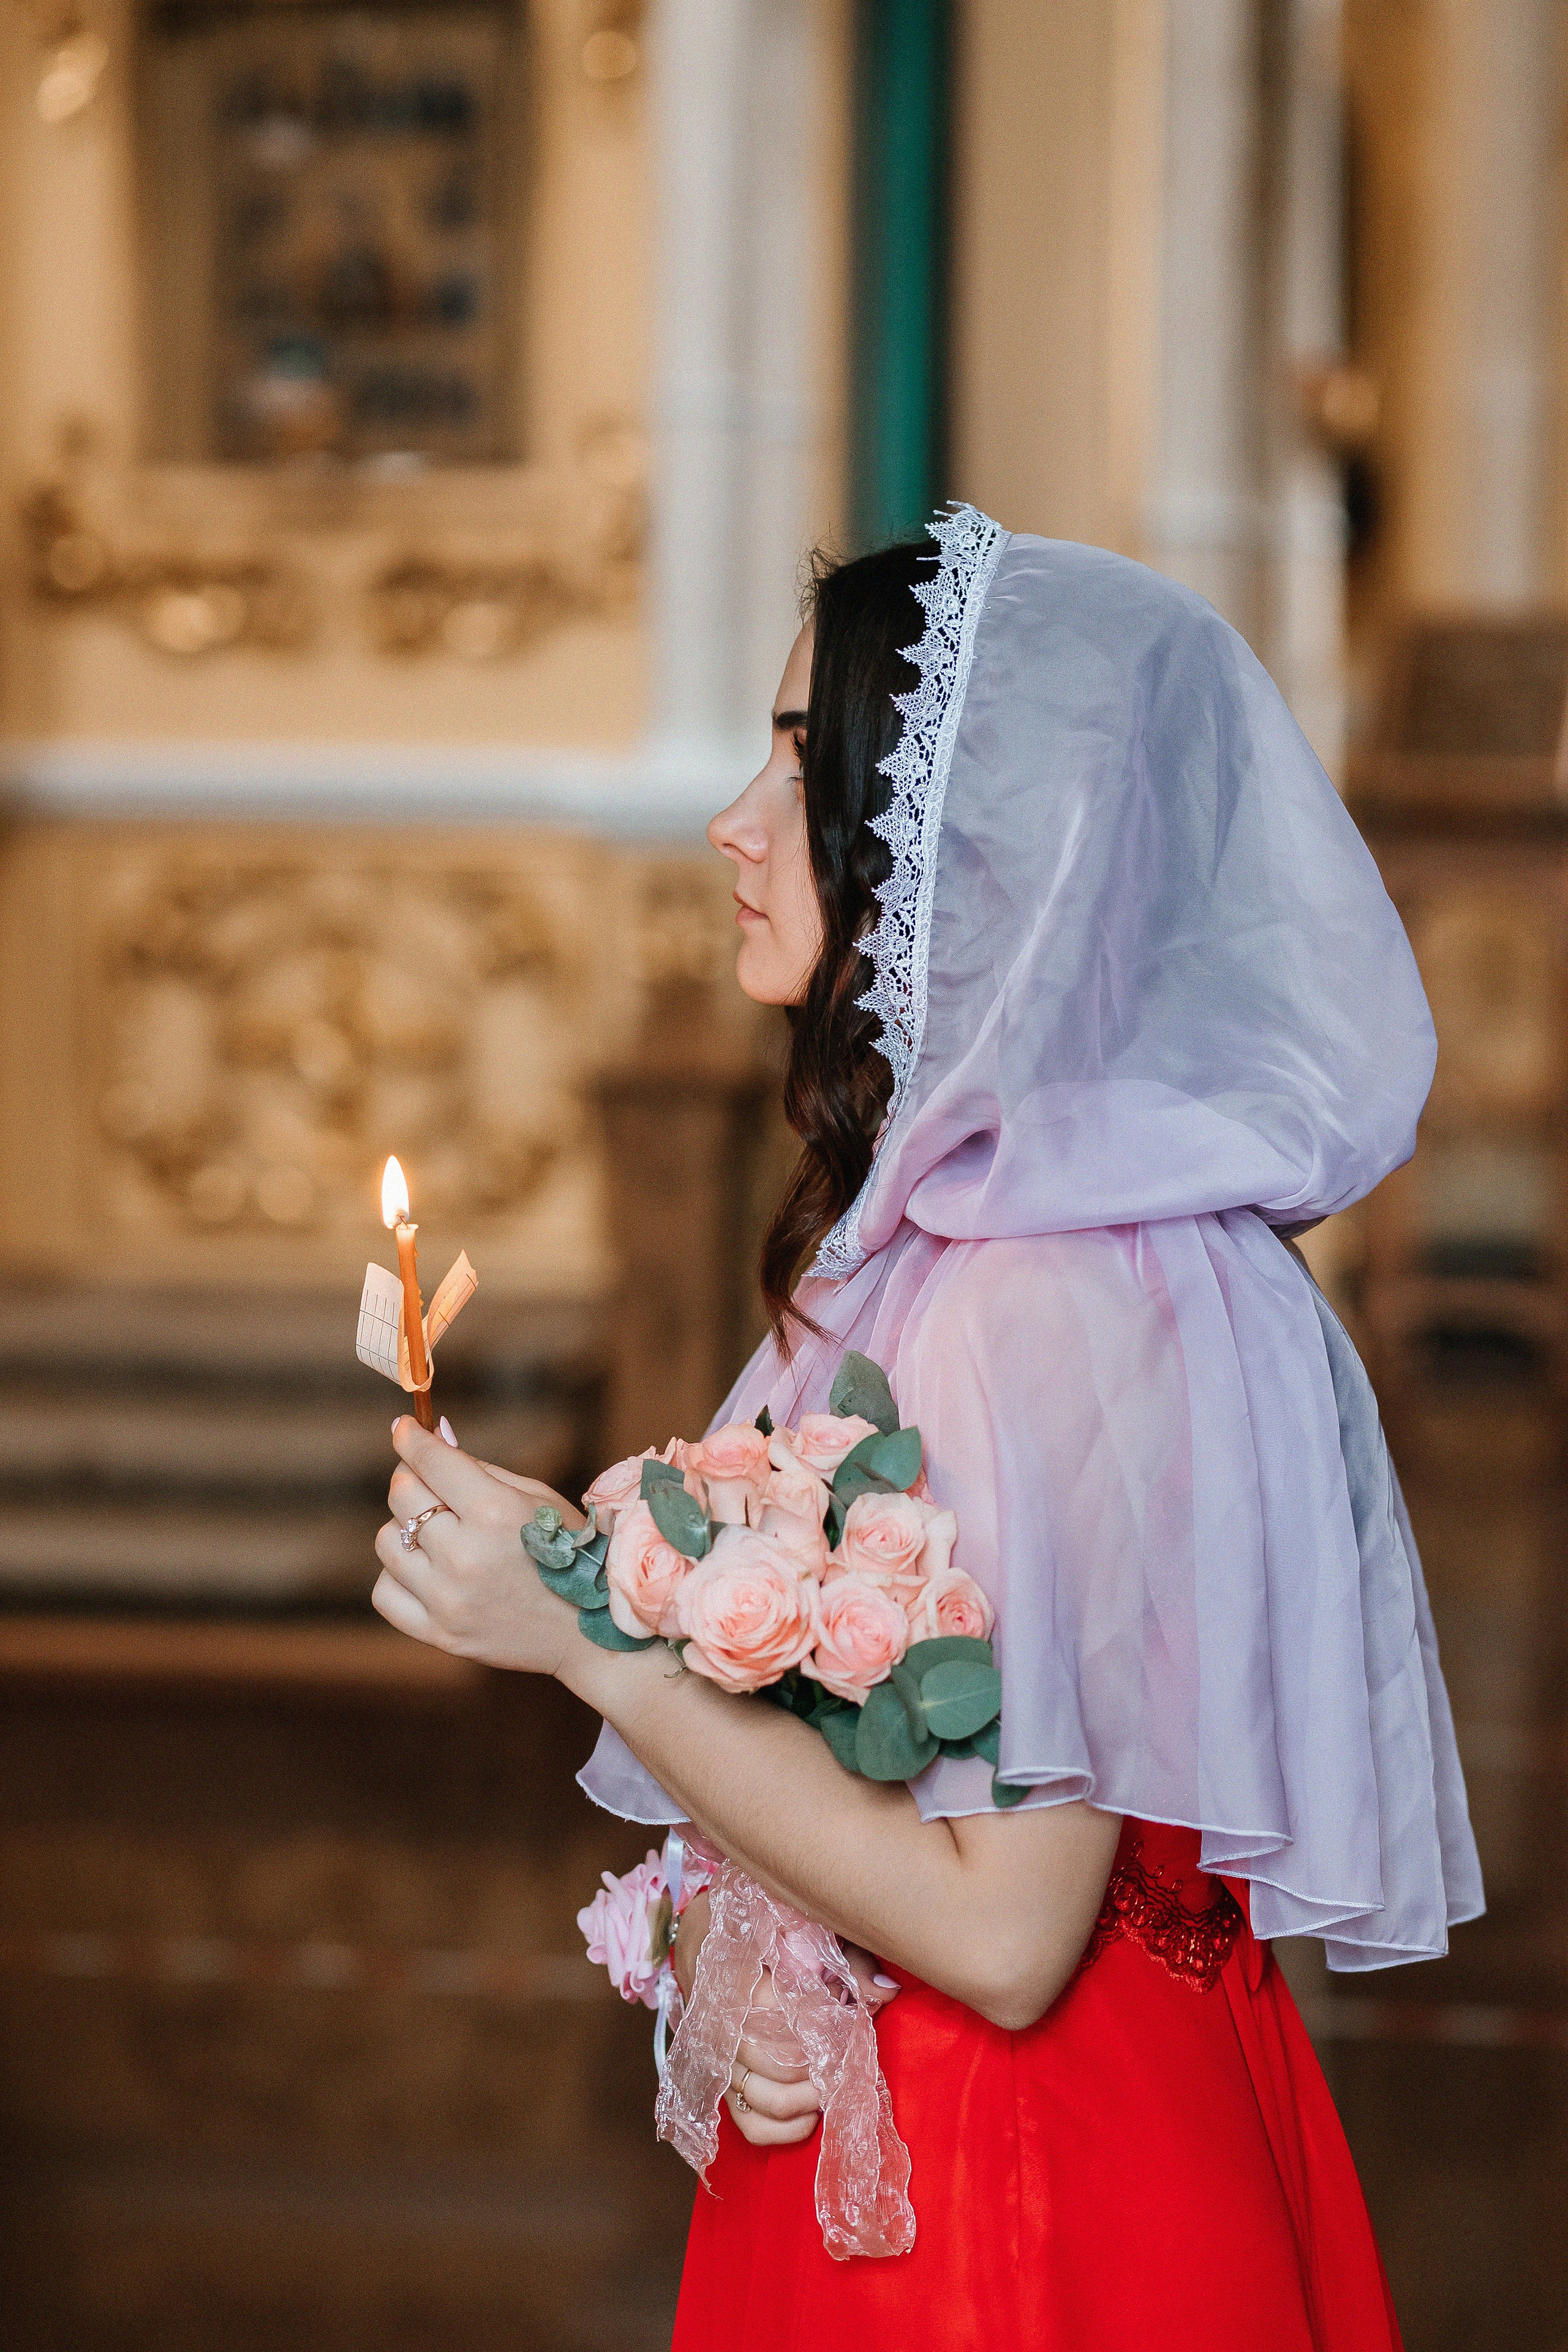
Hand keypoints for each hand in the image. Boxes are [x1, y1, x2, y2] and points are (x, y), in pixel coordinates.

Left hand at [372, 1416, 583, 1672]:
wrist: (591, 1630)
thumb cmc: (570, 1553)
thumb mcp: (537, 1498)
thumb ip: (480, 1468)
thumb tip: (434, 1435)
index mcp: (495, 1512)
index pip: (430, 1461)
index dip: (410, 1437)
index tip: (403, 1428)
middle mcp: (466, 1554)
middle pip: (402, 1495)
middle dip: (411, 1477)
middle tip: (429, 1481)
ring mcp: (449, 1599)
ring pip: (386, 1540)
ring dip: (405, 1528)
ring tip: (437, 1533)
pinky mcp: (441, 1634)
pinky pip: (385, 1593)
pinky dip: (399, 1575)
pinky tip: (427, 1570)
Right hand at [671, 1887, 900, 2147]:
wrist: (709, 1931)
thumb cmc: (765, 1922)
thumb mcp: (805, 1921)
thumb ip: (844, 1955)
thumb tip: (886, 1992)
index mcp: (730, 1967)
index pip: (776, 2008)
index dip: (818, 2017)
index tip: (845, 2011)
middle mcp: (717, 2019)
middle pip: (775, 2058)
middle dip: (820, 2059)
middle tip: (848, 2047)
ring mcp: (717, 2057)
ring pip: (765, 2097)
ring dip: (808, 2096)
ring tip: (834, 2078)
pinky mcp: (723, 2085)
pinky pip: (751, 2125)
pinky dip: (786, 2128)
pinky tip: (812, 2109)